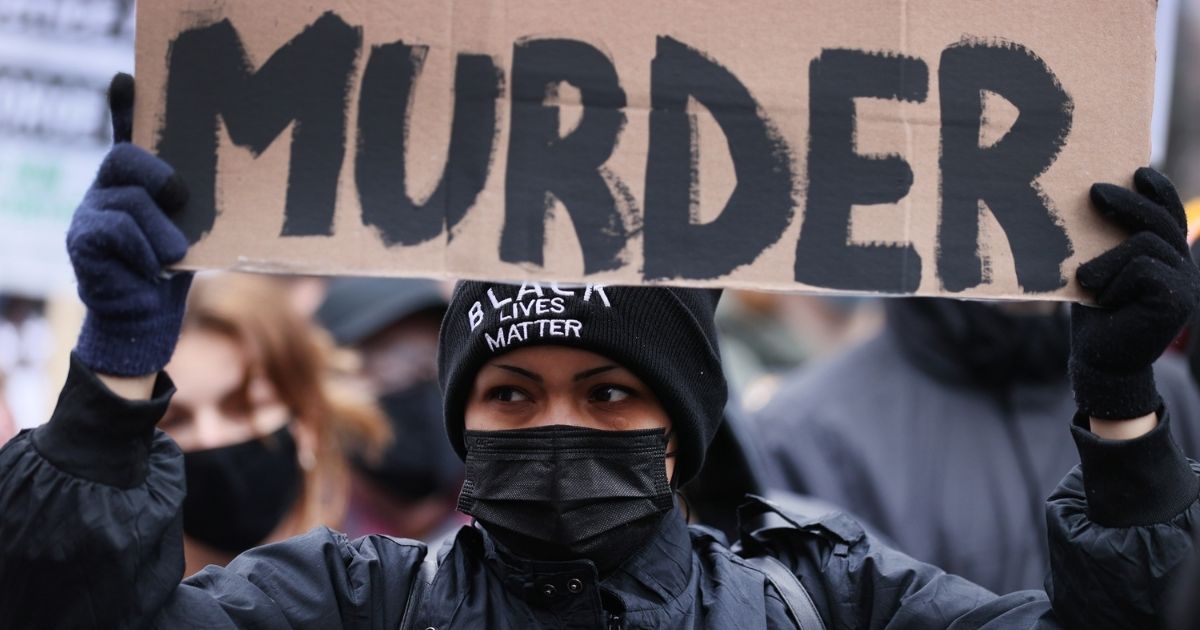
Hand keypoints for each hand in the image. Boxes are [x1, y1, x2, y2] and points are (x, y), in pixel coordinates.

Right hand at [68, 73, 192, 376]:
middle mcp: (107, 189)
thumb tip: (225, 178)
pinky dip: (143, 252)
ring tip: (174, 253)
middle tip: (180, 195)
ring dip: (161, 232)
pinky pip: (116, 232)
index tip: (128, 81)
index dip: (126, 106)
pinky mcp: (82, 242)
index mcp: (135, 181)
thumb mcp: (192, 227)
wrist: (146, 320)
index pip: (127, 133)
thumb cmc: (173, 267)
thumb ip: (195, 200)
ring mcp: (89, 213)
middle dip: (156, 173)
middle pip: (125, 159)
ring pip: (129, 202)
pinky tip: (152, 271)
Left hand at [1069, 167, 1199, 422]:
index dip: (1158, 190)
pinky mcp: (1180, 299)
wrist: (1099, 360)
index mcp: (1167, 255)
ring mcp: (1186, 282)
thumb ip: (1108, 242)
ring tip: (1088, 282)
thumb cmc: (1094, 313)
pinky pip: (1143, 269)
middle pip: (1159, 220)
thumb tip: (1095, 197)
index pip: (1169, 213)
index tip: (1136, 170)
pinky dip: (1115, 281)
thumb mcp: (1100, 268)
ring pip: (1145, 244)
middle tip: (1094, 192)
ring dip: (1107, 261)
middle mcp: (1182, 265)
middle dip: (1127, 202)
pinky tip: (1104, 301)